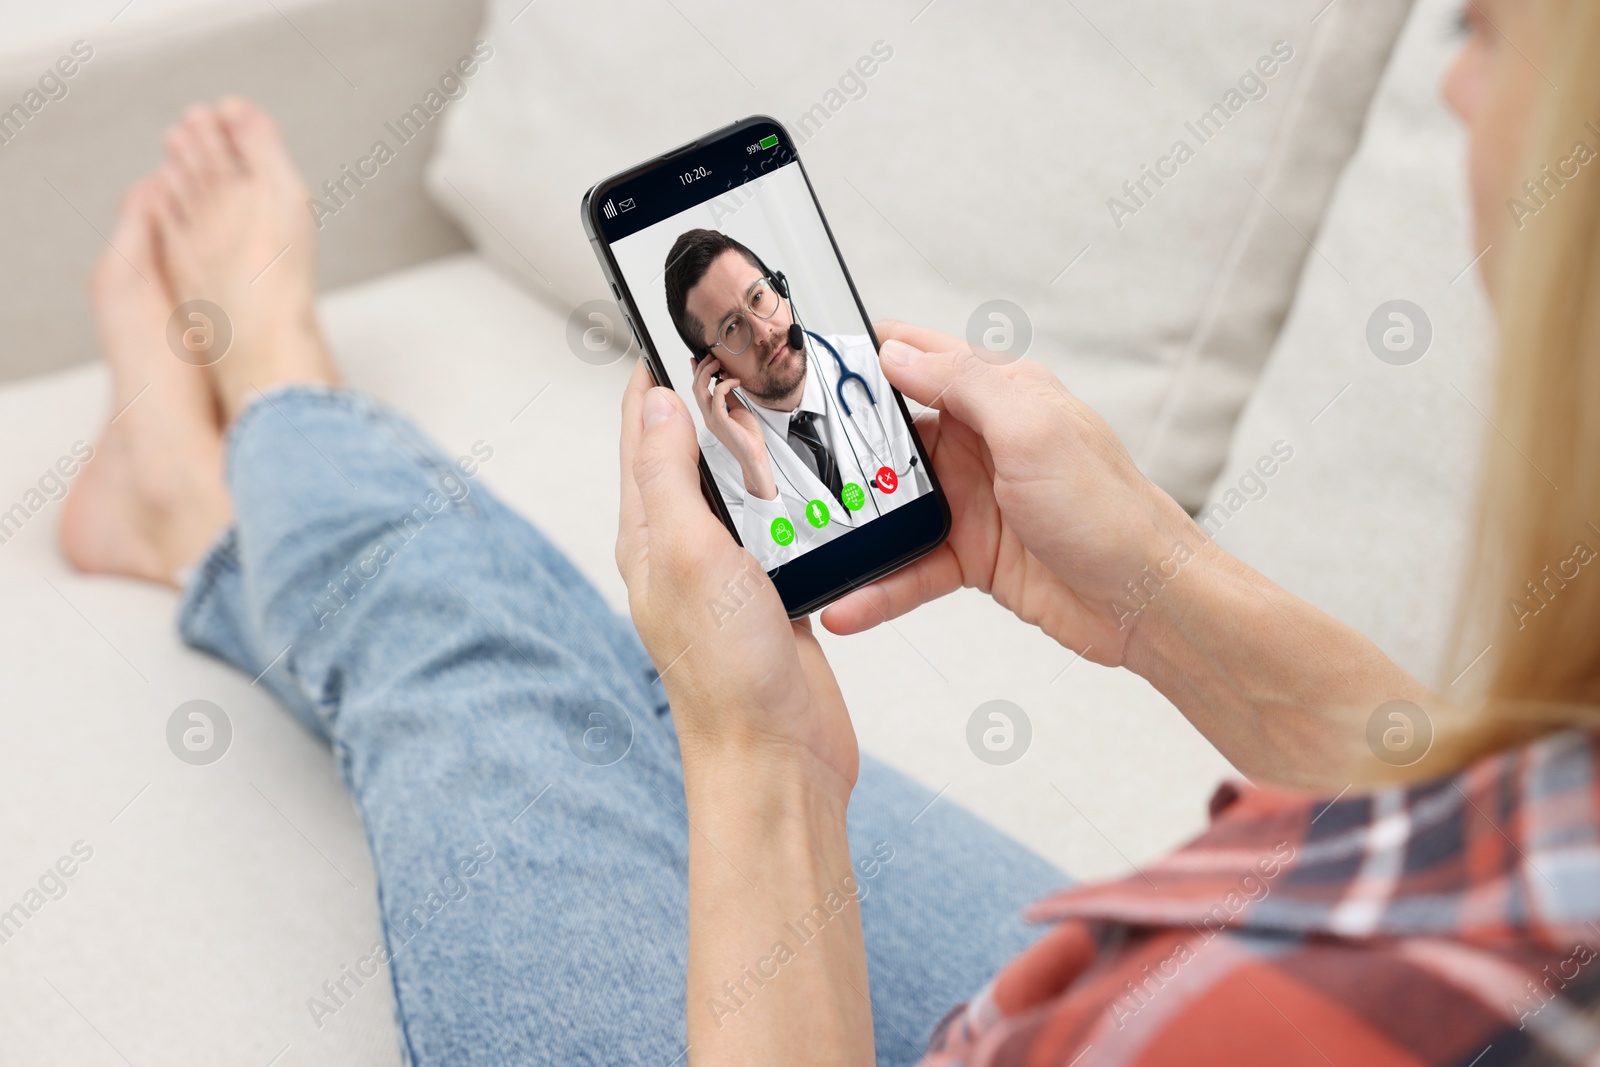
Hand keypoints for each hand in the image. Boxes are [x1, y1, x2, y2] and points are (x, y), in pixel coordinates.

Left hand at [618, 360, 856, 788]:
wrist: (778, 761)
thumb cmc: (728, 673)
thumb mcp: (689, 555)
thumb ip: (668, 476)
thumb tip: (653, 400)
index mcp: (649, 534)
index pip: (642, 431)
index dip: (657, 373)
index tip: (682, 322)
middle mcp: (683, 548)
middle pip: (693, 451)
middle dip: (714, 396)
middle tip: (746, 346)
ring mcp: (730, 573)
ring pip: (742, 487)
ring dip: (761, 443)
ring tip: (788, 394)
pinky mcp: (775, 593)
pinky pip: (784, 527)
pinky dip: (799, 494)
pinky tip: (826, 475)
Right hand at [689, 355, 776, 499]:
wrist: (754, 455)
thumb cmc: (748, 437)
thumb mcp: (739, 410)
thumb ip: (730, 397)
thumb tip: (725, 382)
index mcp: (711, 413)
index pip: (698, 390)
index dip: (696, 373)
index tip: (699, 358)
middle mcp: (708, 415)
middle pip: (696, 387)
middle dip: (702, 368)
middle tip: (712, 357)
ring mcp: (712, 418)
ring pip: (700, 390)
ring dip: (708, 373)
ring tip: (719, 364)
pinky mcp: (719, 420)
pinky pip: (716, 396)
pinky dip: (725, 384)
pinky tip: (735, 382)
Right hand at [820, 320, 1195, 667]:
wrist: (1147, 603)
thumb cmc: (1108, 510)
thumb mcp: (1031, 429)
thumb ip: (962, 384)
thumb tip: (895, 352)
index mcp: (1000, 395)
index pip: (918, 357)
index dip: (863, 355)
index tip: (804, 362)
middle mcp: (981, 443)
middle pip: (889, 435)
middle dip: (838, 448)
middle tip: (779, 460)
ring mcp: (971, 501)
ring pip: (891, 506)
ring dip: (851, 526)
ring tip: (802, 541)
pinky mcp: (970, 557)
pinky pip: (909, 568)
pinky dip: (878, 588)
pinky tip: (846, 605)